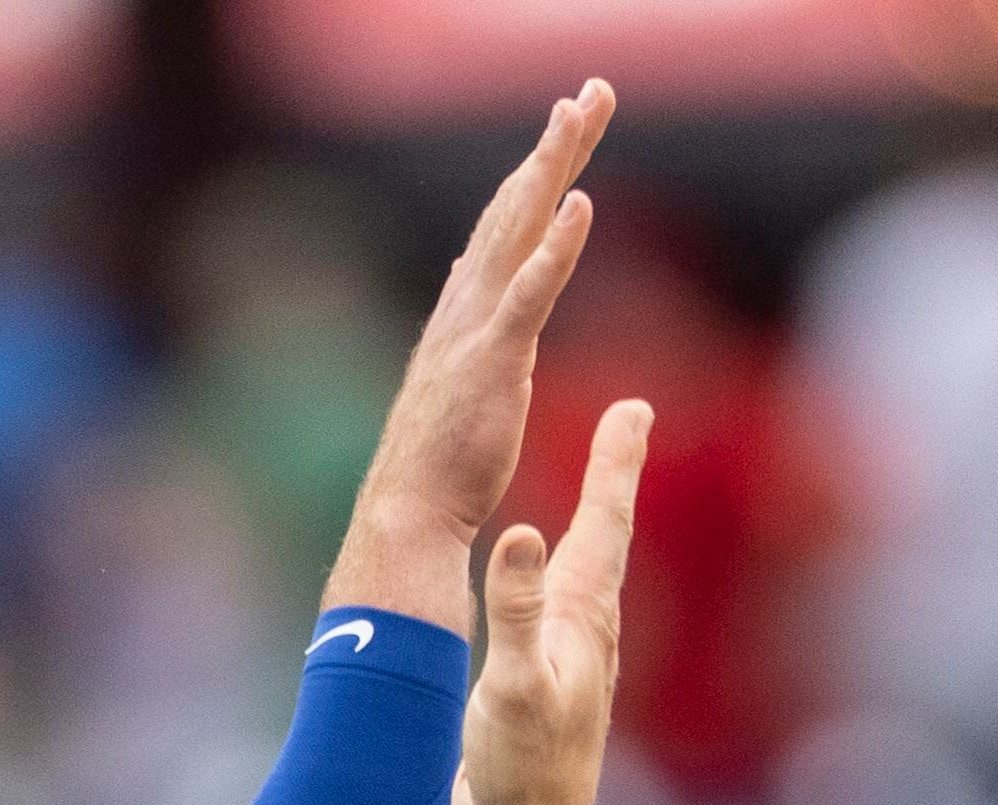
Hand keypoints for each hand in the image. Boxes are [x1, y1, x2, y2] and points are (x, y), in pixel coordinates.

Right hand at [328, 85, 615, 629]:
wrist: (406, 519)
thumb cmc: (436, 473)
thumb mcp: (460, 388)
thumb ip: (476, 335)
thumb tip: (478, 294)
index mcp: (466, 316)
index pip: (505, 231)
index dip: (536, 177)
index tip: (567, 130)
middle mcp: (467, 308)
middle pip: (516, 209)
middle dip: (554, 148)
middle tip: (591, 92)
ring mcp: (478, 331)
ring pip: (521, 230)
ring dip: (553, 167)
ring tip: (583, 113)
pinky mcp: (493, 363)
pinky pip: (530, 293)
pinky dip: (555, 247)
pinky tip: (580, 204)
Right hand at [451, 395, 651, 804]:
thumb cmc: (520, 775)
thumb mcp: (511, 687)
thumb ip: (515, 612)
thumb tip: (517, 534)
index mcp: (584, 623)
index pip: (604, 523)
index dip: (615, 462)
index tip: (633, 405)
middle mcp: (588, 636)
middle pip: (604, 536)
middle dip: (612, 475)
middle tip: (626, 418)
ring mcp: (572, 665)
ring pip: (585, 573)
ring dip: (591, 522)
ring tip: (597, 487)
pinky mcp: (549, 691)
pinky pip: (556, 609)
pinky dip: (555, 573)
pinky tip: (547, 582)